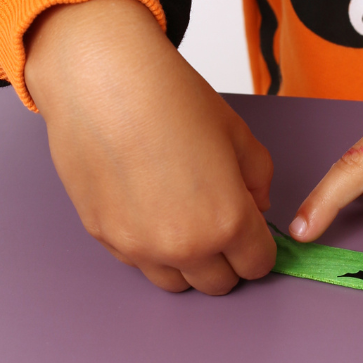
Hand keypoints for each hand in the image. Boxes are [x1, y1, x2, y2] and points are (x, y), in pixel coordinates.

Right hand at [24, 0, 275, 293]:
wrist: (104, 79)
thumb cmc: (170, 98)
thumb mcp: (236, 132)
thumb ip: (258, 177)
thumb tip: (255, 204)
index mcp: (226, 222)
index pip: (257, 265)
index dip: (260, 246)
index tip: (252, 231)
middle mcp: (182, 246)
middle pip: (218, 284)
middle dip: (227, 258)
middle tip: (219, 220)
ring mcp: (138, 247)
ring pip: (175, 283)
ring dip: (187, 261)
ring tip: (182, 215)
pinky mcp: (102, 236)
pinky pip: (137, 262)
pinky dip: (149, 246)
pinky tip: (148, 204)